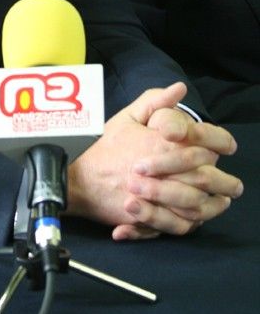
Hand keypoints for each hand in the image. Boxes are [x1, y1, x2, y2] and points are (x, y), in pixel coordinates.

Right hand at [66, 82, 242, 239]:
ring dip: (213, 205)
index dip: (219, 147)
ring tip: (222, 202)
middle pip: (205, 178)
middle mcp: (163, 171)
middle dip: (224, 182)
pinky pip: (179, 224)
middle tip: (234, 186)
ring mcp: (156, 197)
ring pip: (196, 204)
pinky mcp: (149, 217)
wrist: (79, 178)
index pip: (203, 146)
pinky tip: (200, 217)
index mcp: (162, 144)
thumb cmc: (104, 147)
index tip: (228, 150)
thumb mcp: (127, 117)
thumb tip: (180, 89)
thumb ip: (156, 102)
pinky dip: (193, 222)